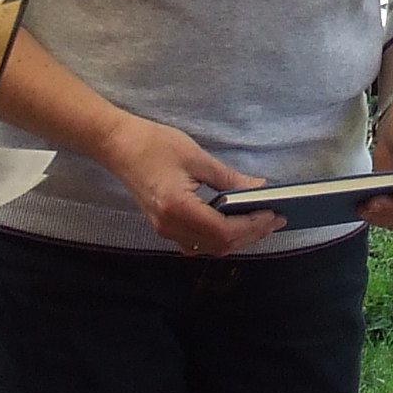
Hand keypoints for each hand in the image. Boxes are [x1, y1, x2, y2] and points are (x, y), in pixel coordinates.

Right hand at [96, 113, 281, 255]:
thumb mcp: (197, 157)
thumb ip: (230, 178)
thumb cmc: (154, 144)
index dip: (252, 227)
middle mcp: (169, 226)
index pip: (223, 231)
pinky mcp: (163, 226)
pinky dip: (220, 237)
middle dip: (250, 235)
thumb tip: (259, 189)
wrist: (117, 145)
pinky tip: (235, 224)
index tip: (273, 214)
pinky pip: (197, 243)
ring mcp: (164, 230)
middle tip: (275, 219)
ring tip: (261, 222)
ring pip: (209, 248)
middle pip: (218, 245)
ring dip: (237, 239)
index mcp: (177, 208)